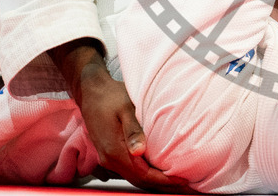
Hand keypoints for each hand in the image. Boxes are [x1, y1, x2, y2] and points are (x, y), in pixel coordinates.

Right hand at [50, 41, 171, 188]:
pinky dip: (146, 176)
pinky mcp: (109, 154)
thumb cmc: (111, 97)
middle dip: (163, 186)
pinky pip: (130, 171)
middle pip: (140, 180)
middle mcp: (110, 159)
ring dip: (155, 183)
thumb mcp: (125, 108)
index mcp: (115, 150)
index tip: (182, 181)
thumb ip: (133, 130)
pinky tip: (158, 173)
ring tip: (177, 184)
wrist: (91, 91)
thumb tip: (139, 151)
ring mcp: (108, 158)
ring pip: (135, 177)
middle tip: (186, 188)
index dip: (164, 180)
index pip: (143, 174)